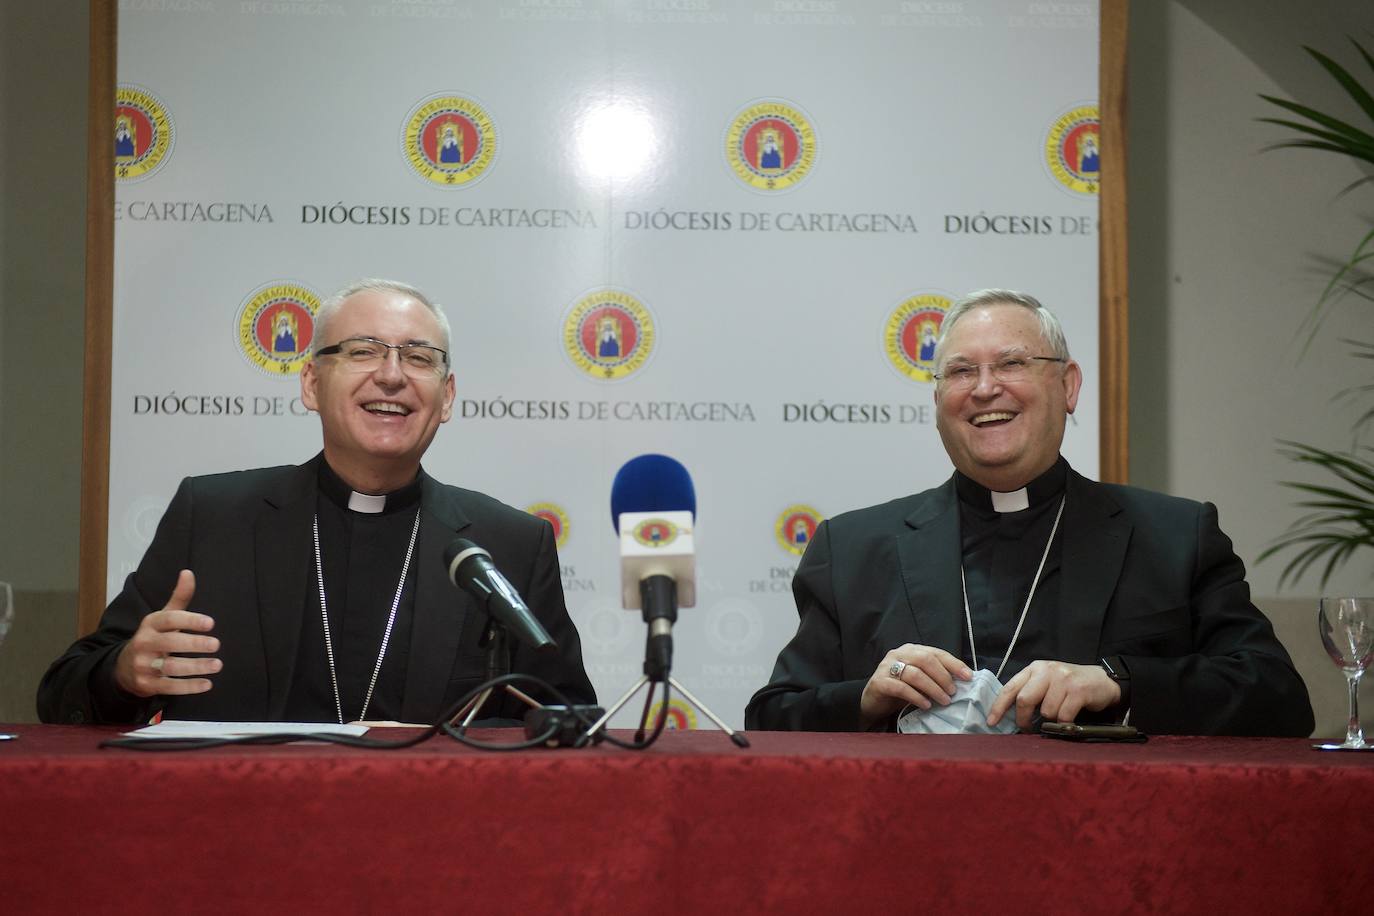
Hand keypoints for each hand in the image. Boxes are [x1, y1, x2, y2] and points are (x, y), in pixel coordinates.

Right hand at [113, 569, 221, 697]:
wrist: (123, 668)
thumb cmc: (153, 637)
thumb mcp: (162, 617)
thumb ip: (179, 598)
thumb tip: (188, 572)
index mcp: (150, 624)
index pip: (169, 619)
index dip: (189, 620)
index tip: (211, 623)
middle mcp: (144, 643)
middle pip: (170, 643)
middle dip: (194, 644)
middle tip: (217, 645)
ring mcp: (144, 665)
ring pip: (170, 667)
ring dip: (196, 667)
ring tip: (217, 665)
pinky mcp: (147, 684)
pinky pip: (169, 687)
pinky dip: (189, 687)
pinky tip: (207, 684)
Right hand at [860, 644, 972, 728]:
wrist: (872, 702)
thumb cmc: (899, 690)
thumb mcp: (919, 681)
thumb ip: (934, 677)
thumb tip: (960, 682)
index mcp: (911, 650)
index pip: (936, 653)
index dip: (954, 664)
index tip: (968, 677)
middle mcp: (898, 654)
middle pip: (925, 659)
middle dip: (943, 676)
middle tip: (953, 692)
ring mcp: (887, 667)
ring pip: (915, 674)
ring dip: (933, 688)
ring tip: (944, 701)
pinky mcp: (879, 682)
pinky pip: (901, 687)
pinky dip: (916, 696)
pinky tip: (926, 705)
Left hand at [986, 660, 1120, 729]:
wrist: (1102, 681)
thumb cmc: (1069, 685)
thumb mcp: (1046, 683)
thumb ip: (1029, 692)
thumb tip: (1009, 715)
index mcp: (1034, 669)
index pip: (1010, 688)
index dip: (998, 706)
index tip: (991, 722)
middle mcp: (1046, 670)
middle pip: (1024, 699)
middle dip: (1023, 719)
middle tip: (1027, 729)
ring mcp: (1063, 679)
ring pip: (1046, 710)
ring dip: (1050, 720)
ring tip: (1058, 715)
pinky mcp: (1078, 689)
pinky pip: (1064, 715)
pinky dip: (1065, 723)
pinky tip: (1070, 718)